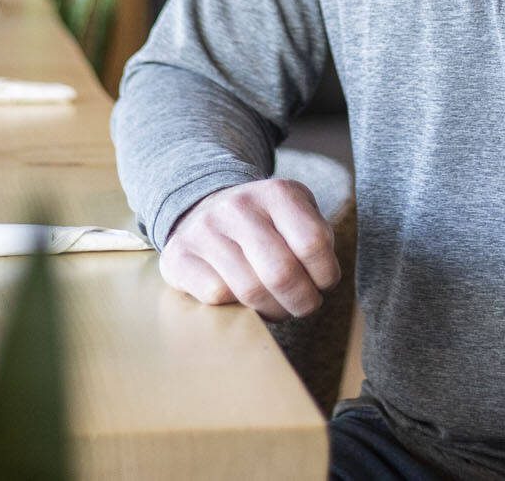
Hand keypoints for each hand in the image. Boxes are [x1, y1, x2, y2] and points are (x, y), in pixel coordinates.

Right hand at [159, 177, 340, 320]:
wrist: (201, 208)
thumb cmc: (263, 223)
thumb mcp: (296, 214)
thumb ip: (316, 239)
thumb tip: (321, 280)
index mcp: (276, 193)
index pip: (313, 243)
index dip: (326, 274)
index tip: (323, 283)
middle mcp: (237, 207)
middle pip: (282, 273)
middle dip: (301, 302)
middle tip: (303, 306)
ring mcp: (204, 230)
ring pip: (250, 290)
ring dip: (272, 310)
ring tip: (277, 306)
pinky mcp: (179, 256)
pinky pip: (217, 295)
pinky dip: (236, 307)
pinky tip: (243, 299)